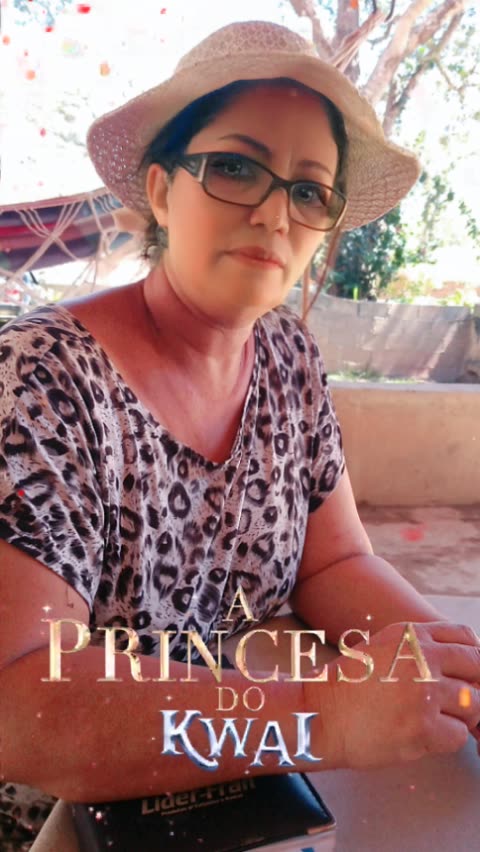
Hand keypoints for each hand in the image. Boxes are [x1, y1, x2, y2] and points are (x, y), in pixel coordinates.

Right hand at [312, 621, 479, 769]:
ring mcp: (425, 692)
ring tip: (435, 721)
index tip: (471, 674)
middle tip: (462, 704)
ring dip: (461, 716)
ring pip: (474, 704)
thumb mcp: (380, 648)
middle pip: (477, 667)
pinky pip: (459, 735)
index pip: (465, 637)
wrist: (319, 715)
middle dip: (475, 687)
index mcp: (411, 636)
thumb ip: (416, 649)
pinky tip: (423, 736)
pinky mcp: (423, 726)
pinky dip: (447, 739)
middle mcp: (422, 658)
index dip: (474, 657)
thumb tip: (455, 666)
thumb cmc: (345, 687)